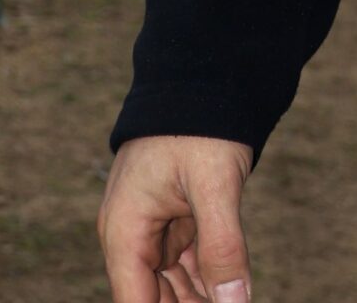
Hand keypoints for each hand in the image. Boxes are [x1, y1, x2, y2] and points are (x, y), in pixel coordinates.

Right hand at [99, 134, 254, 302]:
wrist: (203, 75)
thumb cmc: (200, 124)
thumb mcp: (214, 184)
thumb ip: (222, 246)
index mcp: (125, 229)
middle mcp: (131, 234)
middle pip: (153, 299)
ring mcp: (152, 227)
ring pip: (172, 286)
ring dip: (200, 298)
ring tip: (231, 299)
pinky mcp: (174, 218)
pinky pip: (187, 265)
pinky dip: (207, 281)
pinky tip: (230, 292)